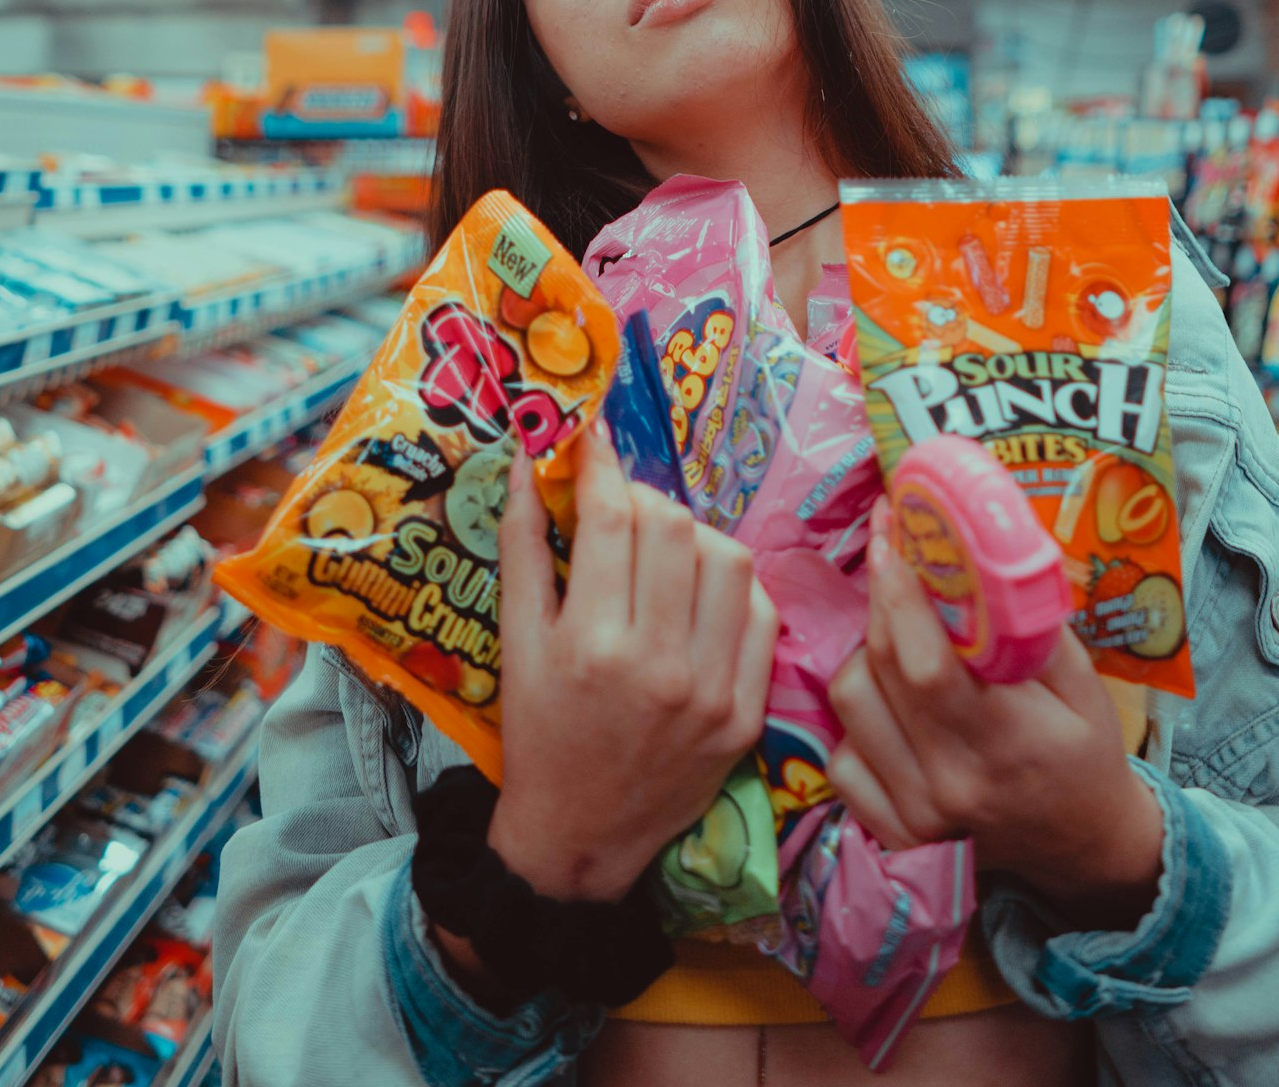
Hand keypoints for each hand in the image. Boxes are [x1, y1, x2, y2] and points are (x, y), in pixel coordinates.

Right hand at [488, 423, 777, 903]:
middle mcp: (659, 665)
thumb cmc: (539, 734)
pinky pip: (762, 613)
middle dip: (642, 499)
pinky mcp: (747, 714)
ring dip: (693, 536)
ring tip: (663, 551)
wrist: (580, 837)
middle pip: (673, 526)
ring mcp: (712, 691)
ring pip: (728, 558)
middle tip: (620, 509)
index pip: (612, 517)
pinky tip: (699, 593)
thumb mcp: (516, 643)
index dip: (600, 465)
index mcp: (592, 645)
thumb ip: (522, 544)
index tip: (590, 441)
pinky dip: (733, 586)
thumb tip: (527, 456)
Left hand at [827, 527, 1163, 930]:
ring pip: (849, 701)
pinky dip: (858, 717)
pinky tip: (892, 703)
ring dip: (866, 654)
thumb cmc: (1085, 755)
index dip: (897, 590)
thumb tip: (978, 552)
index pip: (926, 662)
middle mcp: (951, 783)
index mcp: (1006, 743)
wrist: (1083, 847)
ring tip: (901, 640)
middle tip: (891, 554)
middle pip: (879, 669)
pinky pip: (841, 753)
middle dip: (880, 597)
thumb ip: (1029, 625)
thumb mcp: (1085, 685)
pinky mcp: (891, 833)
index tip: (889, 532)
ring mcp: (915, 815)